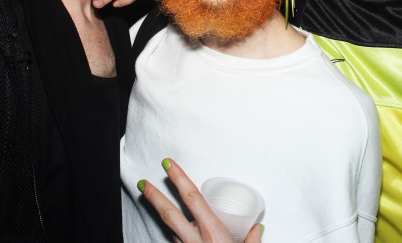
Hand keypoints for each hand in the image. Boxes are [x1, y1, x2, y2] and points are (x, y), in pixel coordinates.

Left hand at [137, 159, 263, 242]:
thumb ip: (252, 240)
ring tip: (149, 198)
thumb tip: (258, 228)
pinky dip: (174, 236)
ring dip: (161, 214)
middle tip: (143, 182)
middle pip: (170, 213)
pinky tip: (172, 230)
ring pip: (170, 229)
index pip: (192, 199)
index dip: (180, 179)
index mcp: (213, 233)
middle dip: (155, 196)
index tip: (168, 165)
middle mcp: (196, 241)